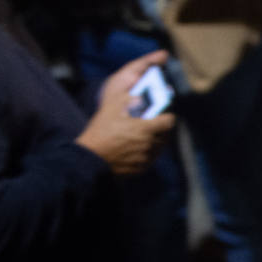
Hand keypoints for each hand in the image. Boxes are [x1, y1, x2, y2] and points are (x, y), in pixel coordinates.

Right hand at [78, 51, 175, 174]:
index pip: (170, 121)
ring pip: (159, 148)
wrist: (91, 157)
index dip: (167, 117)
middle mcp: (150, 144)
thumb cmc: (101, 131)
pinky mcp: (141, 168)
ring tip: (144, 136)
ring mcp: (146, 158)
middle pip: (166, 135)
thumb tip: (140, 93)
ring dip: (155, 141)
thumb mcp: (112, 107)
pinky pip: (151, 159)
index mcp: (146, 128)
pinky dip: (147, 153)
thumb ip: (129, 98)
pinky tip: (136, 148)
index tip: (163, 115)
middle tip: (154, 125)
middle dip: (162, 129)